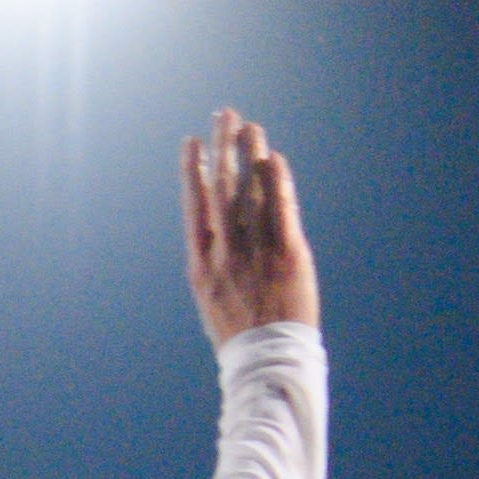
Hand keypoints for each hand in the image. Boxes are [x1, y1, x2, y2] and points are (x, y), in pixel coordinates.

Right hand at [183, 109, 317, 340]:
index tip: (191, 143)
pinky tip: (273, 158)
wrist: (266, 362)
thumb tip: (221, 227)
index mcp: (201, 264)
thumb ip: (216, 261)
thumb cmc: (239, 334)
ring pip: (249, 192)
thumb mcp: (212, 298)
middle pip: (221, 189)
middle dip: (221, 149)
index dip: (193, 171)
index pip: (195, 206)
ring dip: (249, 155)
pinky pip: (280, 208)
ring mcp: (255, 252)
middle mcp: (225, 253)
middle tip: (223, 116)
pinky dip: (276, 181)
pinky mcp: (287, 253)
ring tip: (249, 126)